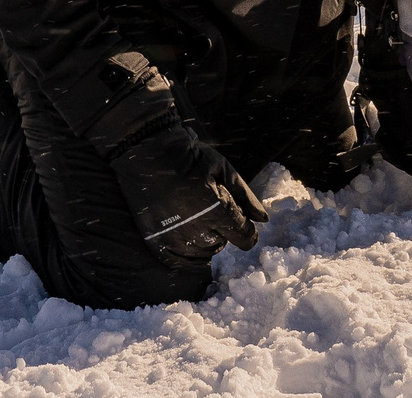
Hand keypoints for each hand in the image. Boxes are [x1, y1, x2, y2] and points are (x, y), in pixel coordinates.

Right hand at [110, 121, 268, 260]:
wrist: (147, 150)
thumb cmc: (190, 156)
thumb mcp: (223, 168)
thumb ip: (246, 197)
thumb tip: (264, 220)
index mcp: (217, 210)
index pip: (244, 237)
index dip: (247, 231)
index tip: (244, 226)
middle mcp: (197, 229)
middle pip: (223, 244)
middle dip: (223, 230)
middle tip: (210, 208)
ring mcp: (174, 237)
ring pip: (203, 251)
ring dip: (205, 238)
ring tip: (194, 214)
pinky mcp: (156, 241)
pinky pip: (180, 262)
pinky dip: (187, 252)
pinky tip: (185, 234)